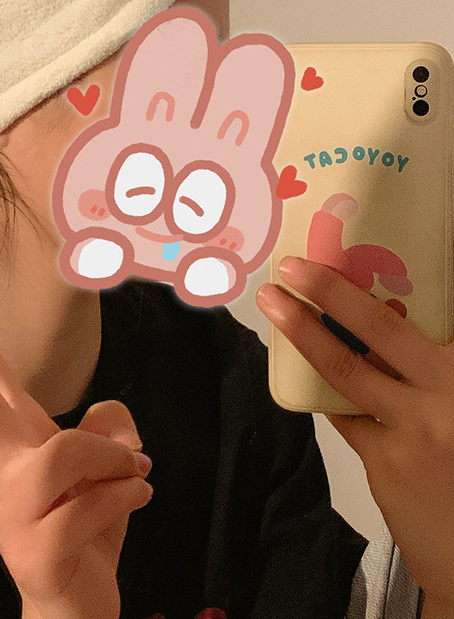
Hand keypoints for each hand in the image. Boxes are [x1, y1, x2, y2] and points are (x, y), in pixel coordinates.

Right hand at [0, 280, 152, 618]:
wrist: (79, 613)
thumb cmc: (86, 535)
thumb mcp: (108, 473)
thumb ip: (110, 431)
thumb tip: (112, 418)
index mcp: (16, 438)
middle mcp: (4, 469)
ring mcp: (11, 514)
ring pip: (60, 453)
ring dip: (110, 459)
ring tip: (133, 474)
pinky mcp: (33, 553)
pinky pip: (88, 507)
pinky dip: (125, 498)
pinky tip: (135, 503)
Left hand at [255, 257, 453, 607]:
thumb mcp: (452, 399)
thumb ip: (430, 367)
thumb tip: (392, 318)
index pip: (432, 312)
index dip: (380, 284)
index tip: (346, 251)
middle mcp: (446, 394)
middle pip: (382, 329)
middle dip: (332, 291)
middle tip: (294, 265)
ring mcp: (413, 429)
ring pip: (347, 370)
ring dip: (304, 332)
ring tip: (275, 303)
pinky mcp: (383, 459)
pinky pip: (344, 413)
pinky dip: (325, 389)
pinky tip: (304, 367)